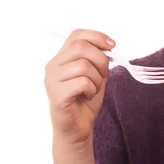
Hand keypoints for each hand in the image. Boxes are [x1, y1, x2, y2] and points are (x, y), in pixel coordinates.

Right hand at [44, 29, 114, 148]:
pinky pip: (82, 82)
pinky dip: (92, 89)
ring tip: (93, 88)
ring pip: (83, 65)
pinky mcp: (57, 94)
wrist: (78, 128)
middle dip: (101, 59)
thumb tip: (109, 46)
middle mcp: (53, 66)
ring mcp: (52, 80)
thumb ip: (98, 59)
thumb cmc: (85, 100)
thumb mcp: (96, 74)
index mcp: (61, 58)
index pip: (76, 35)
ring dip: (97, 78)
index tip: (112, 45)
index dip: (97, 36)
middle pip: (81, 47)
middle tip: (105, 73)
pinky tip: (88, 95)